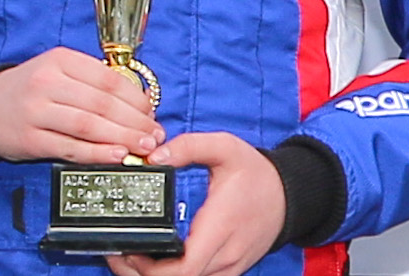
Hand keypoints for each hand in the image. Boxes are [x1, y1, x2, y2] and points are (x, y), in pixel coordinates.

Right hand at [0, 47, 160, 164]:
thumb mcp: (58, 71)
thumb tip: (136, 103)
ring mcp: (37, 112)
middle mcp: (48, 83)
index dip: (136, 99)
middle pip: (102, 104)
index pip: (109, 80)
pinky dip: (95, 154)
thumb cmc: (30, 90)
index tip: (152, 114)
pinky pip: (68, 147)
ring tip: (141, 147)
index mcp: (62, 60)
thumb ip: (92, 81)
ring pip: (88, 126)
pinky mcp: (29, 139)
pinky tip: (115, 156)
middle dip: (134, 122)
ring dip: (120, 138)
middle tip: (154, 136)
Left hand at [106, 133, 287, 275]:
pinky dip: (170, 275)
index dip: (150, 268)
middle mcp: (224, 256)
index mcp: (220, 227)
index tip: (129, 249)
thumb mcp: (226, 147)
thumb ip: (189, 146)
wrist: (291, 195)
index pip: (184, 268)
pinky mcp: (227, 272)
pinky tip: (154, 259)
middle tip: (117, 252)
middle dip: (139, 272)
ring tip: (129, 255)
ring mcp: (227, 268)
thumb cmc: (257, 173)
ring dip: (152, 275)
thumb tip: (155, 157)